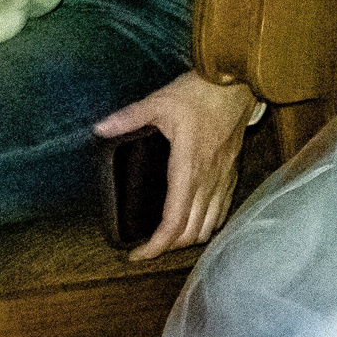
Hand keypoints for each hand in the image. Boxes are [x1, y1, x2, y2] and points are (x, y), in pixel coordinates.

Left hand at [92, 71, 257, 256]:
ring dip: (188, 237)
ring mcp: (222, 178)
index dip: (156, 245)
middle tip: (146, 245)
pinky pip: (222, 211)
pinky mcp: (231, 173)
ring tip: (168, 236)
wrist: (238, 82)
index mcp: (188, 168)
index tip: (137, 254)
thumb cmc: (201, 92)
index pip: (173, 222)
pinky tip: (195, 220)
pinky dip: (207, 224)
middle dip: (168, 246)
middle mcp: (208, 180)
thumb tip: (99, 128)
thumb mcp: (159, 101)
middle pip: (191, 232)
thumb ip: (128, 117)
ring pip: (209, 226)